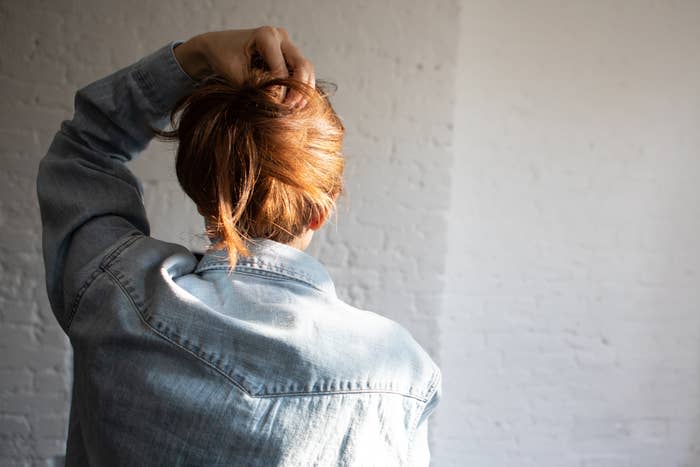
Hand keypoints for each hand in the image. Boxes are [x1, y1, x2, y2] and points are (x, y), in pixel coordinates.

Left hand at [174, 27, 314, 107]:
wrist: (218, 46)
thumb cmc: (223, 57)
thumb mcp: (235, 74)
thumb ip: (256, 87)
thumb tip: (277, 104)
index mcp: (266, 35)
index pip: (281, 69)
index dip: (280, 91)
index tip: (274, 108)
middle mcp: (281, 36)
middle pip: (303, 65)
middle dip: (299, 90)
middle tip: (291, 109)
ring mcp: (287, 44)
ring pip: (306, 68)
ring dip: (304, 90)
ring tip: (296, 108)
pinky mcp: (288, 54)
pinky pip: (302, 71)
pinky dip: (300, 87)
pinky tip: (296, 103)